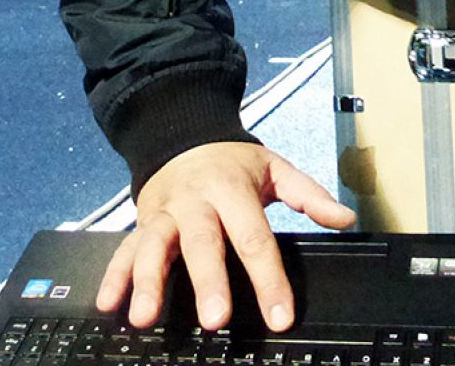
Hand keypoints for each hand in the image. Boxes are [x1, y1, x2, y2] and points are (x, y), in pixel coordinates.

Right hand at [97, 142, 356, 332]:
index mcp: (231, 188)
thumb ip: (309, 195)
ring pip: (153, 246)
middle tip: (215, 319)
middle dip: (207, 281)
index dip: (268, 278)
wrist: (181, 134)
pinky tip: (108, 303)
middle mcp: (194, 202)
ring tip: (144, 317)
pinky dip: (114, 275)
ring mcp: (163, 213)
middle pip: (201, 243)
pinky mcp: (141, 223)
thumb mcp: (275, 168)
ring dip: (148, 281)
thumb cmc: (233, 163)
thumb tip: (346, 219)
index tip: (279, 315)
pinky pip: (124, 249)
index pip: (254, 237)